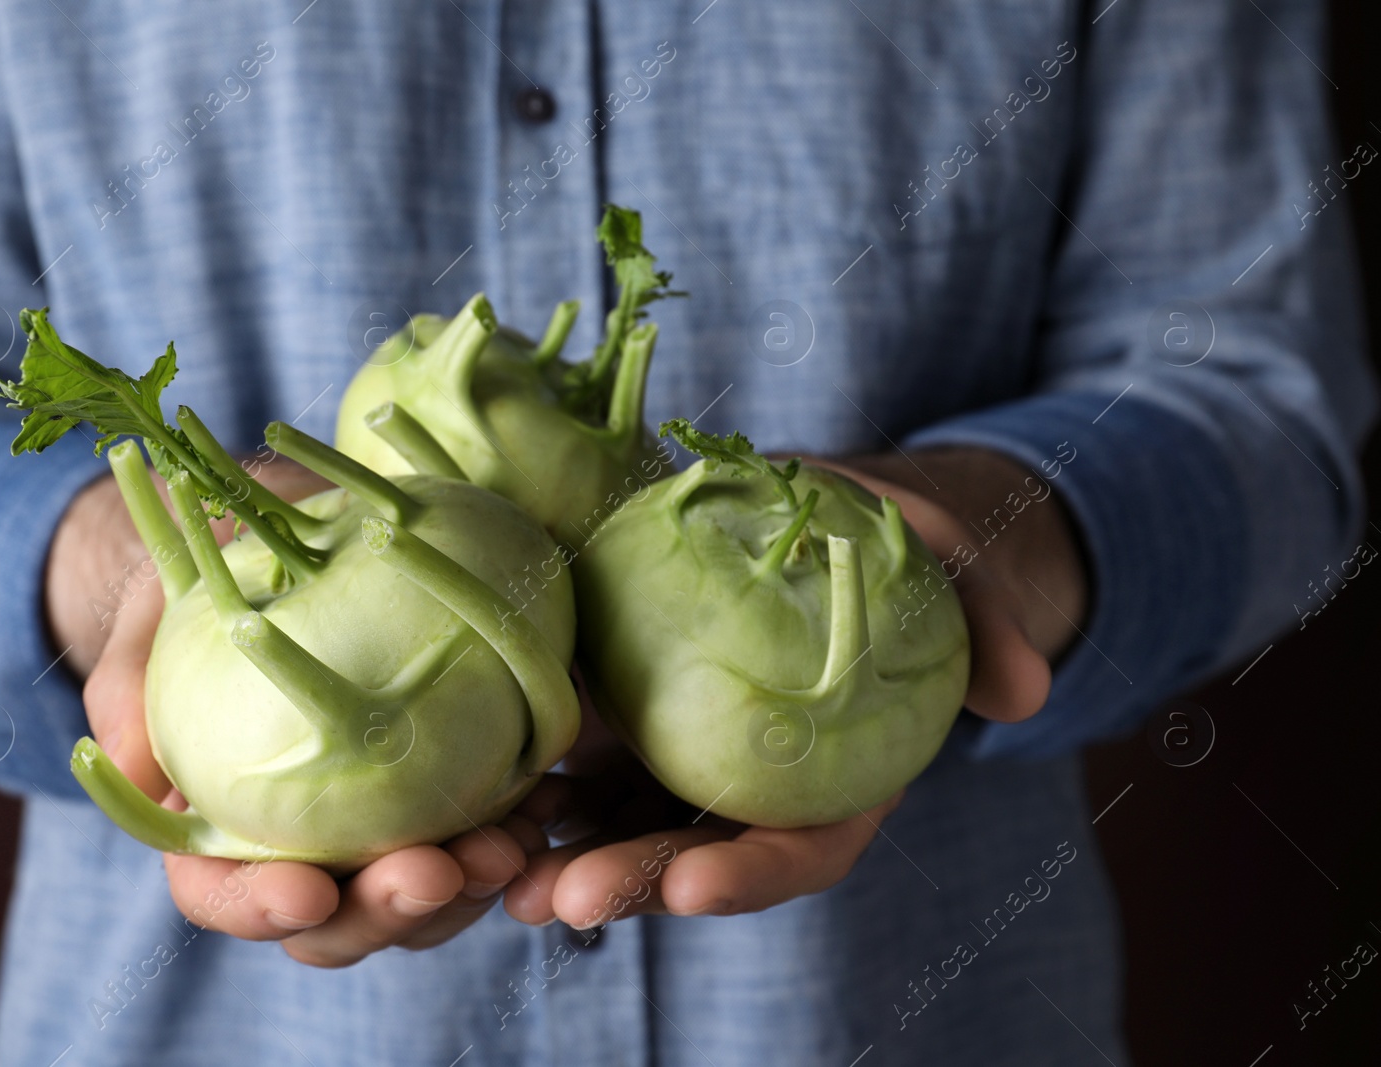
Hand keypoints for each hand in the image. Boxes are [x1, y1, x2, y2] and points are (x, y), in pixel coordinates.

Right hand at [46, 455, 547, 967]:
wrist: (279, 540)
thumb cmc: (202, 588)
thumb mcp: (151, 619)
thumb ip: (129, 686)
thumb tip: (118, 758)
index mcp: (218, 827)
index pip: (226, 895)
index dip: (261, 908)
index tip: (307, 892)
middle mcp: (303, 843)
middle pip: (338, 921)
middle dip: (387, 913)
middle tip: (436, 874)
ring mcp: (380, 823)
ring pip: (421, 898)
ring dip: (465, 888)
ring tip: (506, 848)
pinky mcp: (447, 786)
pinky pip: (482, 831)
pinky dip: (512, 833)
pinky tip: (541, 808)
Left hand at [503, 447, 1085, 927]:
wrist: (820, 514)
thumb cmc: (893, 544)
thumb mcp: (949, 560)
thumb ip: (988, 622)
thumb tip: (1028, 691)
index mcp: (836, 776)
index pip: (802, 850)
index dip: (756, 874)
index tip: (701, 883)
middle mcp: (752, 786)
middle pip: (693, 857)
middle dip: (633, 885)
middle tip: (568, 897)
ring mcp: (683, 759)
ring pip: (617, 828)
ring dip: (559, 859)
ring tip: (501, 876)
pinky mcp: (628, 718)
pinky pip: (572, 766)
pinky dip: (529, 790)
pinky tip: (479, 801)